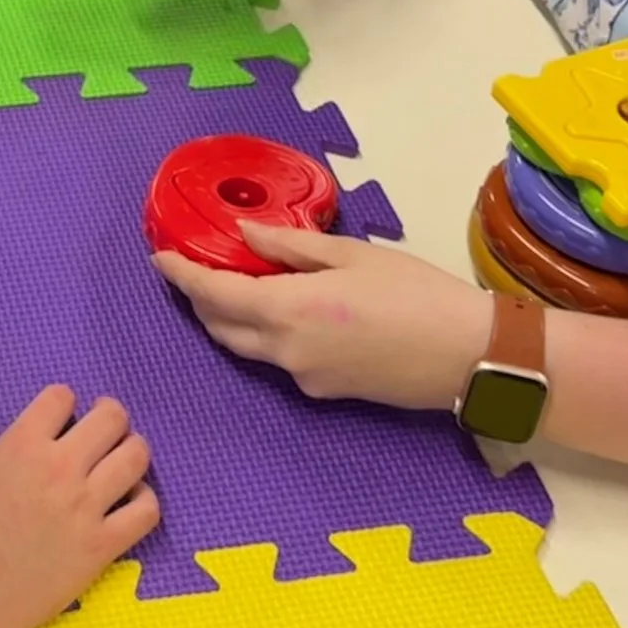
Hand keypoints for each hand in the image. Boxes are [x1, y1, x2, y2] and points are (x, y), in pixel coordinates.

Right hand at [0, 385, 158, 627]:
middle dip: (109, 414)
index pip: (61, 397)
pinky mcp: (105, 543)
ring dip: (133, 448)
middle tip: (103, 427)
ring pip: (136, 456)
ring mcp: (88, 505)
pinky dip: (145, 498)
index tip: (60, 417)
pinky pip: (146, 510)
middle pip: (110, 418)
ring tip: (122, 457)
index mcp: (22, 445)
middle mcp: (62, 467)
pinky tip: (130, 500)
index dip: (62, 401)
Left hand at [156, 224, 491, 410]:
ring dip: (229, 318)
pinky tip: (283, 310)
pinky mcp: (323, 391)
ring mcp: (303, 377)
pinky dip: (265, 334)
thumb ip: (289, 246)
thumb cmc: (417, 293)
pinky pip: (279, 360)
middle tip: (191, 268)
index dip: (182, 276)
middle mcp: (285, 351)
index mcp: (288, 310)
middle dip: (199, 299)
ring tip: (230, 284)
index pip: (214, 294)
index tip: (159, 258)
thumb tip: (243, 236)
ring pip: (247, 347)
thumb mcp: (352, 255)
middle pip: (221, 326)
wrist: (468, 356)